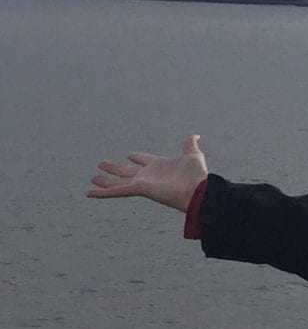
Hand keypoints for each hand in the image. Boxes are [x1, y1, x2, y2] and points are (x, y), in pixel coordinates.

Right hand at [88, 134, 208, 212]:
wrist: (197, 190)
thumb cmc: (197, 175)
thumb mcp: (193, 156)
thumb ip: (190, 145)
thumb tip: (195, 135)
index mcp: (160, 166)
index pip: (145, 160)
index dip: (138, 157)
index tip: (130, 155)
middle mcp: (149, 175)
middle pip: (127, 171)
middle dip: (115, 168)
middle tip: (101, 164)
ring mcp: (142, 183)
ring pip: (118, 182)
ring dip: (105, 181)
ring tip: (92, 178)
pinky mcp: (138, 189)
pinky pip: (116, 191)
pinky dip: (102, 193)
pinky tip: (88, 192)